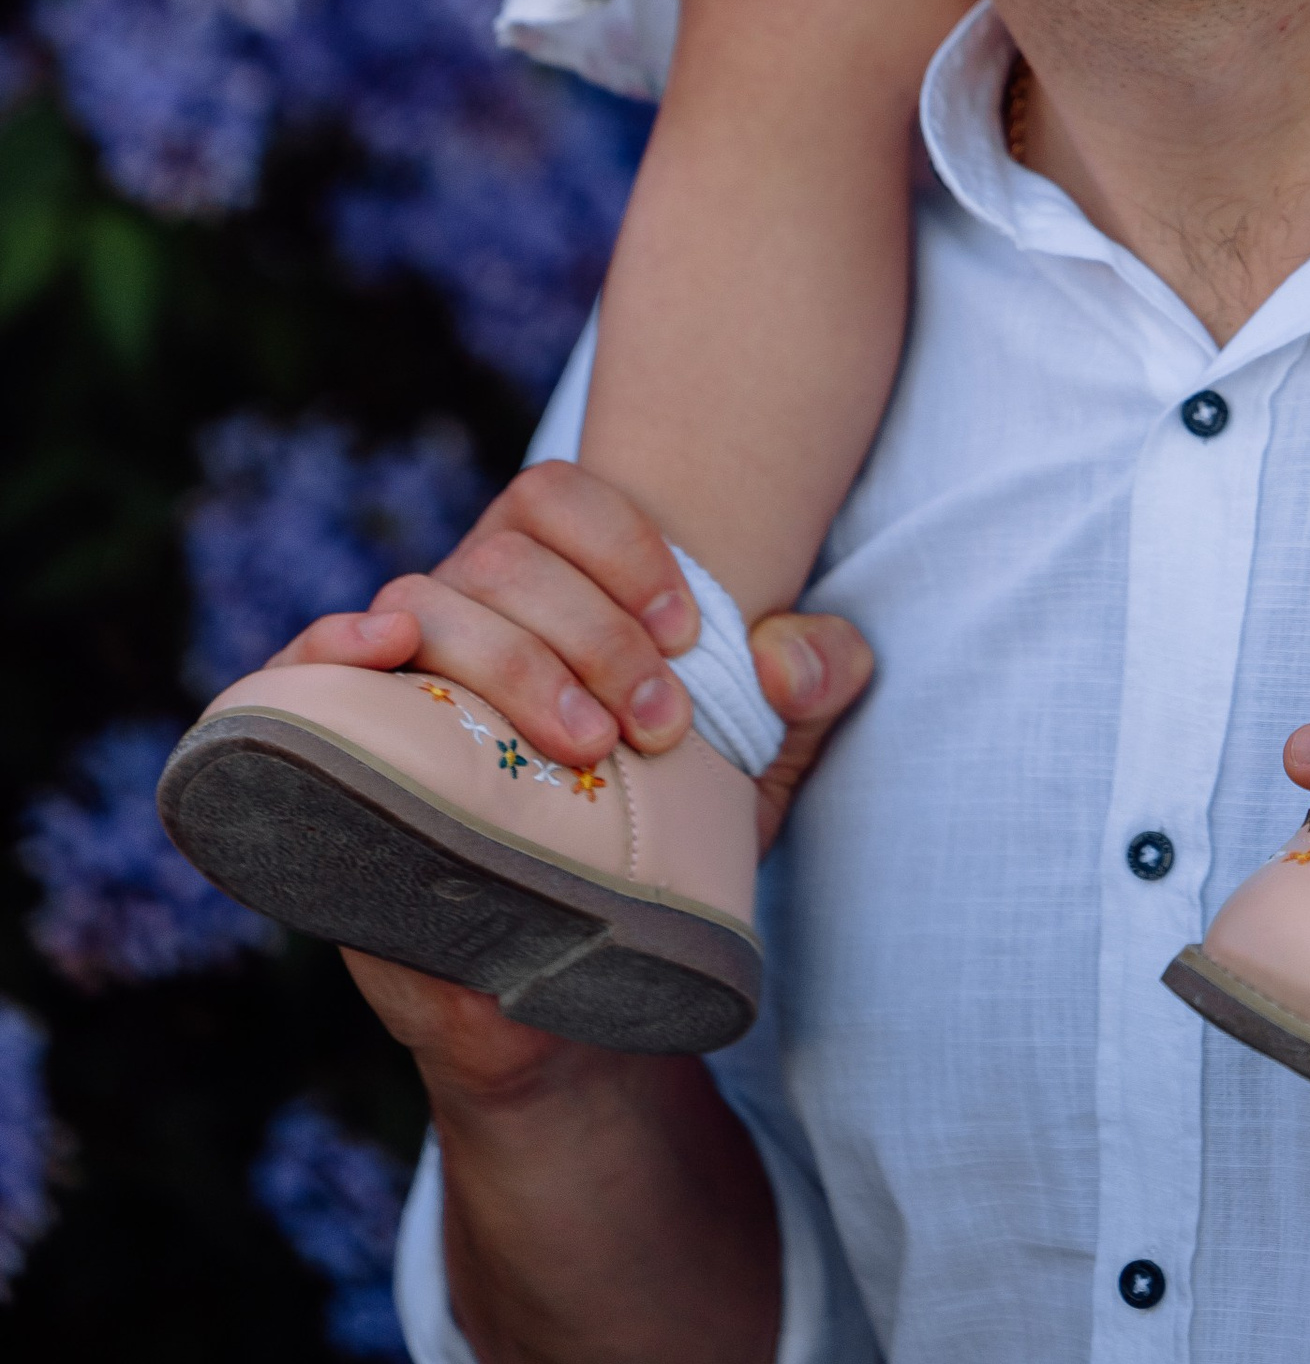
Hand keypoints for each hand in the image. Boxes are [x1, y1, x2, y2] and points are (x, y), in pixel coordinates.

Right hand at [320, 579, 869, 1101]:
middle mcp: (462, 616)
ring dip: (514, 661)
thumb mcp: (761, 769)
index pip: (564, 499)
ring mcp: (395, 683)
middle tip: (659, 729)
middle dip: (594, 633)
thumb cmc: (657, 851)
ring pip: (425, 602)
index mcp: (549, 588)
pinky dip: (327, 642)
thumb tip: (793, 653)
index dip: (628, 546)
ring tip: (586, 747)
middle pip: (505, 558)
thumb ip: (814, 687)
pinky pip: (301, 667)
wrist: (573, 1004)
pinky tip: (380, 649)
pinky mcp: (333, 754)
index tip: (693, 639)